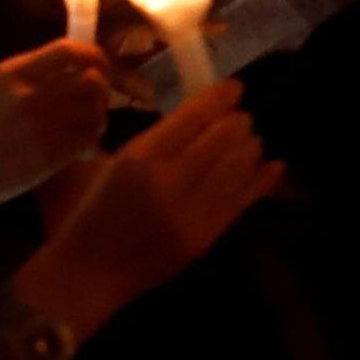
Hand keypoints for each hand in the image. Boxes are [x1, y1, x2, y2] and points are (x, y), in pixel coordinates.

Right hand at [0, 41, 117, 207]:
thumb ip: (30, 74)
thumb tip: (79, 67)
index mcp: (12, 73)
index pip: (69, 50)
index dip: (94, 56)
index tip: (98, 69)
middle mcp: (27, 95)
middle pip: (92, 80)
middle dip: (101, 92)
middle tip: (93, 104)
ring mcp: (39, 126)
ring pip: (96, 112)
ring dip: (97, 119)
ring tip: (84, 129)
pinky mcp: (48, 156)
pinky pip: (90, 140)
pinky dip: (92, 144)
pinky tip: (81, 150)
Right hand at [30, 82, 278, 316]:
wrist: (87, 272)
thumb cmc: (85, 213)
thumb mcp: (103, 165)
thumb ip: (145, 142)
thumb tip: (189, 120)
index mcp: (138, 158)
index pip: (193, 117)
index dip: (219, 98)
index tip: (233, 88)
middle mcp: (170, 181)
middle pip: (223, 138)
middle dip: (237, 122)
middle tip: (239, 118)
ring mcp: (191, 212)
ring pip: (238, 167)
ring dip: (248, 147)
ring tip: (248, 140)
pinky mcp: (205, 236)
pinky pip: (242, 201)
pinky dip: (261, 180)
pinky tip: (273, 166)